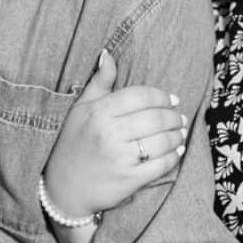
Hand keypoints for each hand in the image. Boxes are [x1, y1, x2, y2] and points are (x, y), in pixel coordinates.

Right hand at [44, 49, 189, 217]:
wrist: (63, 188)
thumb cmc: (73, 143)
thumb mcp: (80, 110)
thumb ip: (99, 82)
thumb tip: (108, 54)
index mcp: (99, 112)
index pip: (140, 95)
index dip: (161, 96)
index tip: (171, 99)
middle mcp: (109, 133)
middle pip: (155, 117)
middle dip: (173, 116)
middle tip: (178, 116)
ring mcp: (120, 158)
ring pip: (162, 140)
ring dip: (176, 135)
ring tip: (179, 131)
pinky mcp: (130, 180)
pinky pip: (161, 164)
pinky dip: (174, 156)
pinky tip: (176, 150)